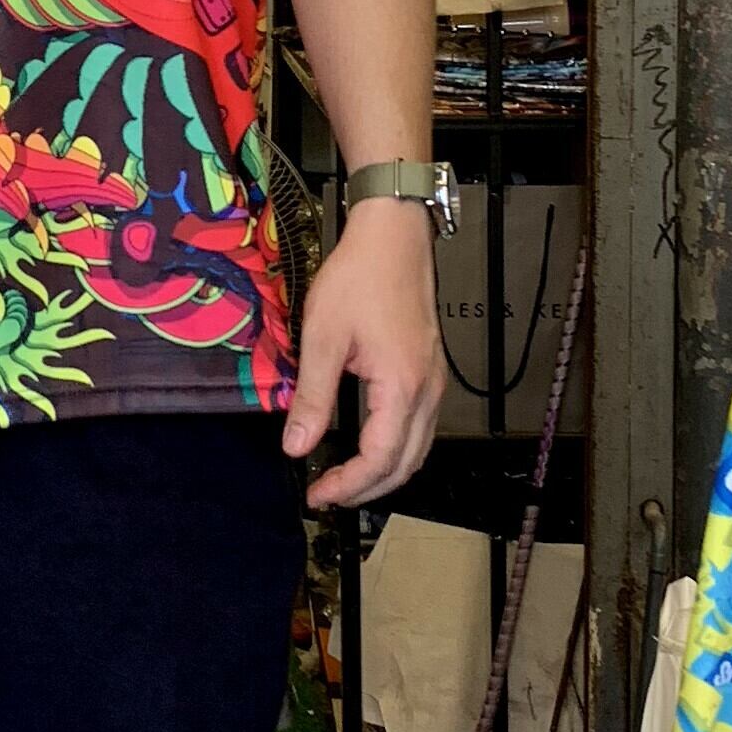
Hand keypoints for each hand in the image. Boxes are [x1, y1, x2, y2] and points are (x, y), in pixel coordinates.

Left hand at [282, 199, 445, 512]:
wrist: (393, 236)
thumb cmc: (358, 278)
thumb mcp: (322, 337)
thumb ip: (313, 397)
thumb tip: (296, 447)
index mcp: (402, 386)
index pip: (379, 459)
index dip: (347, 485)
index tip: (315, 494)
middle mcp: (428, 391)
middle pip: (405, 464)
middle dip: (366, 489)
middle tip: (326, 494)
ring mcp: (435, 382)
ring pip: (418, 449)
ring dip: (384, 473)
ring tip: (345, 479)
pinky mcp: (431, 372)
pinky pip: (420, 428)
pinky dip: (396, 450)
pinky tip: (369, 447)